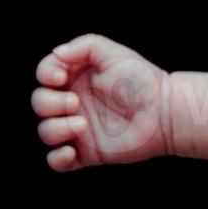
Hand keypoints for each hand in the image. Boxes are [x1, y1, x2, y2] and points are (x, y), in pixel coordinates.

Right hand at [32, 34, 169, 170]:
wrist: (167, 112)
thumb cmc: (144, 81)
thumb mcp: (115, 54)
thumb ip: (84, 46)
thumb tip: (57, 54)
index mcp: (77, 78)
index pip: (45, 75)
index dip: (45, 74)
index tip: (60, 77)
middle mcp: (73, 103)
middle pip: (40, 103)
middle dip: (50, 103)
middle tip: (75, 103)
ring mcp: (78, 129)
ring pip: (46, 132)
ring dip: (56, 129)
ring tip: (82, 124)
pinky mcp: (86, 152)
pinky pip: (57, 162)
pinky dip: (57, 159)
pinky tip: (72, 152)